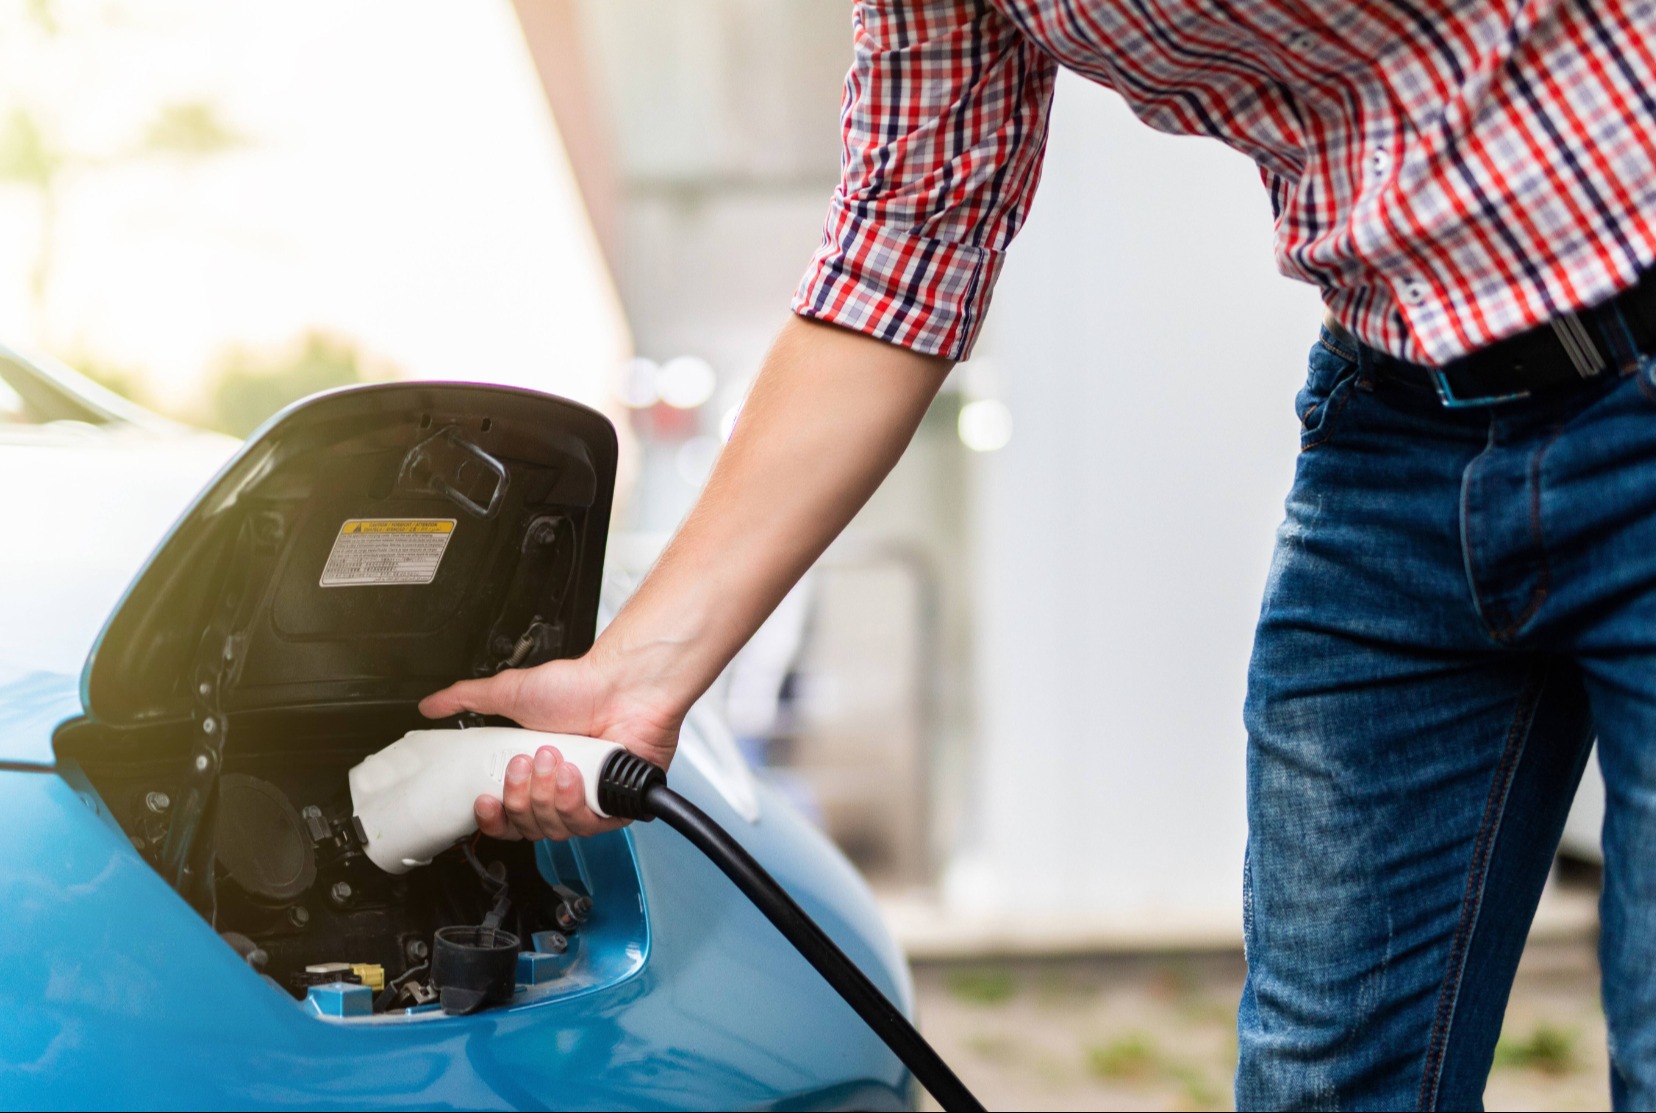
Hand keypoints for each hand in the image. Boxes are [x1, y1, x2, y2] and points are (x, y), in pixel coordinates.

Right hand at [417, 653, 681, 841]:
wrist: (622, 684)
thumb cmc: (578, 686)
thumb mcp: (510, 692)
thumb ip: (466, 699)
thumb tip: (431, 705)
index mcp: (535, 775)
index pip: (508, 819)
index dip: (494, 819)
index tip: (485, 801)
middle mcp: (562, 792)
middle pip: (528, 828)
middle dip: (520, 798)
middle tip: (523, 763)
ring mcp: (589, 800)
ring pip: (555, 828)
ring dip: (545, 795)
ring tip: (551, 759)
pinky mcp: (616, 806)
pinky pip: (587, 825)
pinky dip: (573, 801)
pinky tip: (572, 775)